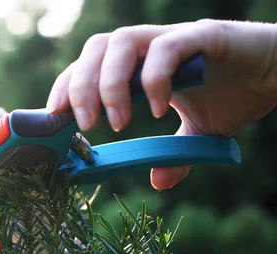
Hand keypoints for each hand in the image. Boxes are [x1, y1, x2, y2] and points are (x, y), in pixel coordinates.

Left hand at [46, 19, 276, 189]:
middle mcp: (150, 46)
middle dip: (80, 88)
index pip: (87, 66)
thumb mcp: (197, 132)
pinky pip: (169, 48)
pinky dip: (156, 78)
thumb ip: (174, 153)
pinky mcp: (205, 36)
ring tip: (115, 123)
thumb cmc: (235, 94)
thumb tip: (158, 181)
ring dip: (110, 84)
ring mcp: (175, 38)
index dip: (66, 88)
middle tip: (86, 128)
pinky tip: (158, 109)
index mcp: (138, 65)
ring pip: (123, 41)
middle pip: (96, 49)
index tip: (55, 120)